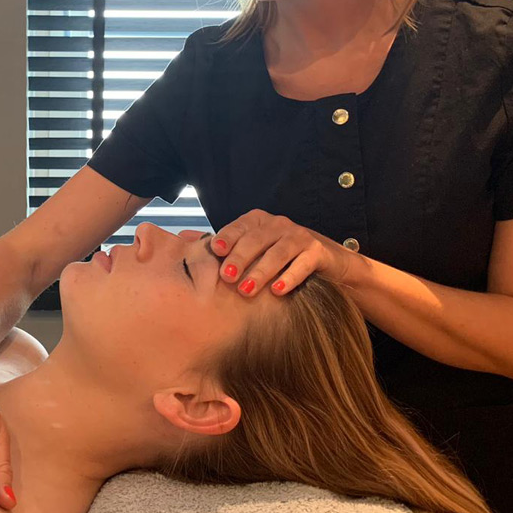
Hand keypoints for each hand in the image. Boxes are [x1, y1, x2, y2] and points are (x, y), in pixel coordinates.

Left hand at [208, 209, 354, 297]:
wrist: (328, 263)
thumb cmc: (280, 257)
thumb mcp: (252, 249)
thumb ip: (222, 245)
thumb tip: (183, 237)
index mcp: (258, 222)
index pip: (238, 227)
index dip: (226, 237)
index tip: (214, 251)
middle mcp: (278, 225)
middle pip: (256, 239)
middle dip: (240, 258)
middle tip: (226, 277)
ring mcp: (300, 236)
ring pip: (278, 252)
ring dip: (261, 271)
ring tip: (247, 289)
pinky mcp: (318, 251)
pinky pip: (302, 263)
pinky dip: (289, 277)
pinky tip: (277, 291)